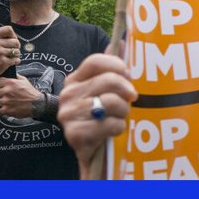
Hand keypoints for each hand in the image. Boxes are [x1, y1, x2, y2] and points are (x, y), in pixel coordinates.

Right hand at [0, 25, 20, 79]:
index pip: (9, 29)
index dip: (13, 34)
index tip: (11, 39)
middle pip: (16, 41)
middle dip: (16, 46)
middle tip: (11, 50)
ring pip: (17, 51)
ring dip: (15, 55)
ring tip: (9, 56)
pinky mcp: (3, 62)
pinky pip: (16, 60)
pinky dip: (15, 61)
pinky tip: (10, 62)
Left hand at [0, 75, 40, 118]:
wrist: (37, 104)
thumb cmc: (30, 92)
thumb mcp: (24, 80)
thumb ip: (14, 76)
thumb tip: (7, 73)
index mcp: (10, 83)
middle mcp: (7, 91)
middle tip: (0, 94)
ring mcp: (6, 101)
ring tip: (5, 101)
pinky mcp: (7, 110)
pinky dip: (2, 109)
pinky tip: (7, 107)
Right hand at [58, 54, 136, 174]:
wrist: (93, 156)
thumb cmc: (103, 119)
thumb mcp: (106, 92)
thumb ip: (112, 69)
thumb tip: (122, 42)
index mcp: (74, 80)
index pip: (96, 60)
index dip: (118, 65)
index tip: (129, 76)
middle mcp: (67, 95)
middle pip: (108, 80)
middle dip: (126, 92)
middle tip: (130, 101)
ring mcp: (68, 115)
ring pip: (111, 102)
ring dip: (124, 112)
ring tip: (120, 118)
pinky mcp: (74, 134)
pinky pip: (109, 124)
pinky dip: (118, 128)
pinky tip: (112, 132)